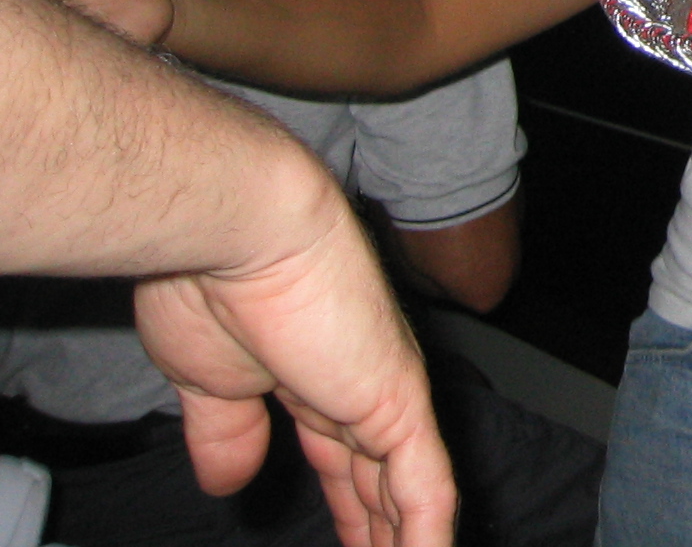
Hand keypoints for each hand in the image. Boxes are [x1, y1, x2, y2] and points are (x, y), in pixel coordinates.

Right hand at [135, 195, 456, 546]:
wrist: (240, 232)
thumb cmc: (208, 287)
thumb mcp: (206, 381)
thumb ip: (227, 434)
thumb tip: (228, 483)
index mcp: (310, 376)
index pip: (342, 457)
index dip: (349, 507)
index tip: (346, 543)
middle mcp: (357, 382)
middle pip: (379, 479)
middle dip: (380, 532)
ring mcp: (383, 393)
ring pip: (408, 490)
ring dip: (404, 541)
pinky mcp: (398, 403)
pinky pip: (426, 486)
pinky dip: (427, 534)